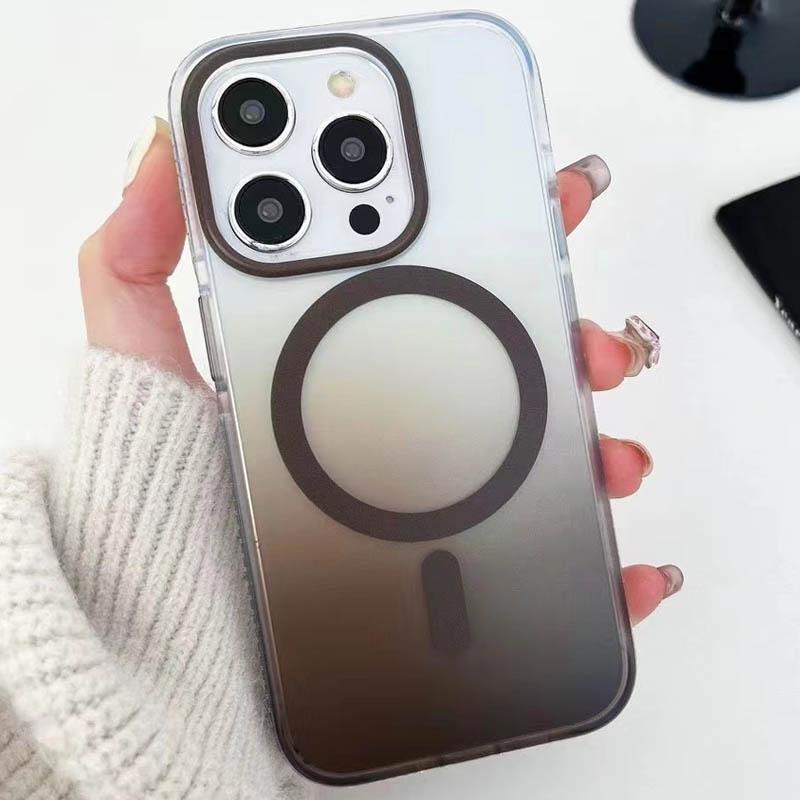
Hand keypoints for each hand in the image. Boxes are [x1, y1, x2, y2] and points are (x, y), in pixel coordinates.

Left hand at [79, 118, 681, 625]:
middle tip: (592, 341)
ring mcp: (430, 499)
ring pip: (545, 452)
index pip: (433, 278)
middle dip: (571, 334)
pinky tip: (623, 567)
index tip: (542, 196)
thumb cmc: (159, 502)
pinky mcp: (448, 573)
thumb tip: (167, 153)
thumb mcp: (141, 362)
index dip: (497, 227)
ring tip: (607, 454)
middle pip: (512, 360)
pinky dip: (594, 568)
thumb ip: (138, 258)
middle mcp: (399, 424)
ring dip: (596, 443)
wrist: (180, 636)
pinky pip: (543, 564)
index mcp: (344, 362)